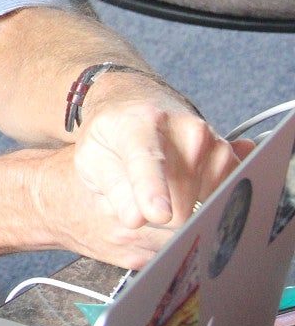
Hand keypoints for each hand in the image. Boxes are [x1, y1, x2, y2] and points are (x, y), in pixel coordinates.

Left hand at [28, 89, 249, 267]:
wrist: (137, 106)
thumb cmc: (111, 137)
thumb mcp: (93, 159)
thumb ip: (113, 188)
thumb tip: (136, 219)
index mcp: (140, 125)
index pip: (149, 162)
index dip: (153, 190)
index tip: (159, 214)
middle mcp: (185, 130)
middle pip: (181, 205)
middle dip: (161, 218)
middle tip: (141, 199)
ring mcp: (214, 143)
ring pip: (204, 208)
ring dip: (183, 209)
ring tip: (162, 185)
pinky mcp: (232, 158)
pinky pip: (223, 200)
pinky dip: (203, 203)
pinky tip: (185, 185)